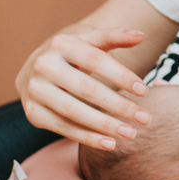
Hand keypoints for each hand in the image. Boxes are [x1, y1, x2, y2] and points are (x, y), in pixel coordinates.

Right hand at [16, 27, 151, 150]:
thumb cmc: (73, 54)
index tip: (144, 92)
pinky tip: (110, 143)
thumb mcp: (91, 41)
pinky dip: (87, 138)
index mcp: (61, 43)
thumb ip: (115, 37)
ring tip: (131, 133)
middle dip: (119, 106)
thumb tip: (140, 36)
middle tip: (145, 119)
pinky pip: (63, 128)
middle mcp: (43, 66)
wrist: (36, 68)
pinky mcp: (33, 113)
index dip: (121, 76)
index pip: (96, 60)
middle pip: (86, 89)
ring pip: (74, 112)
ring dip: (105, 125)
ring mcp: (35, 90)